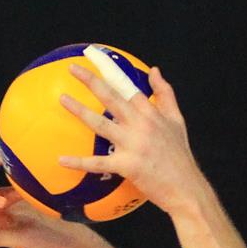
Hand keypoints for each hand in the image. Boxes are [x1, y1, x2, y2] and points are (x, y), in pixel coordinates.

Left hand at [56, 65, 205, 214]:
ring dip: (80, 111)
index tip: (95, 59)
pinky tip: (61, 159)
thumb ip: (166, 94)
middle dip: (91, 81)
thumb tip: (155, 70)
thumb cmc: (179, 155)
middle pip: (111, 98)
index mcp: (151, 113)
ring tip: (62, 99)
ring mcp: (133, 144)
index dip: (111, 72)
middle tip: (72, 69)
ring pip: (100, 124)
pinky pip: (98, 163)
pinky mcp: (126, 165)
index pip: (128, 86)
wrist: (185, 188)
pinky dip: (79, 162)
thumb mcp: (177, 120)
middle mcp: (141, 125)